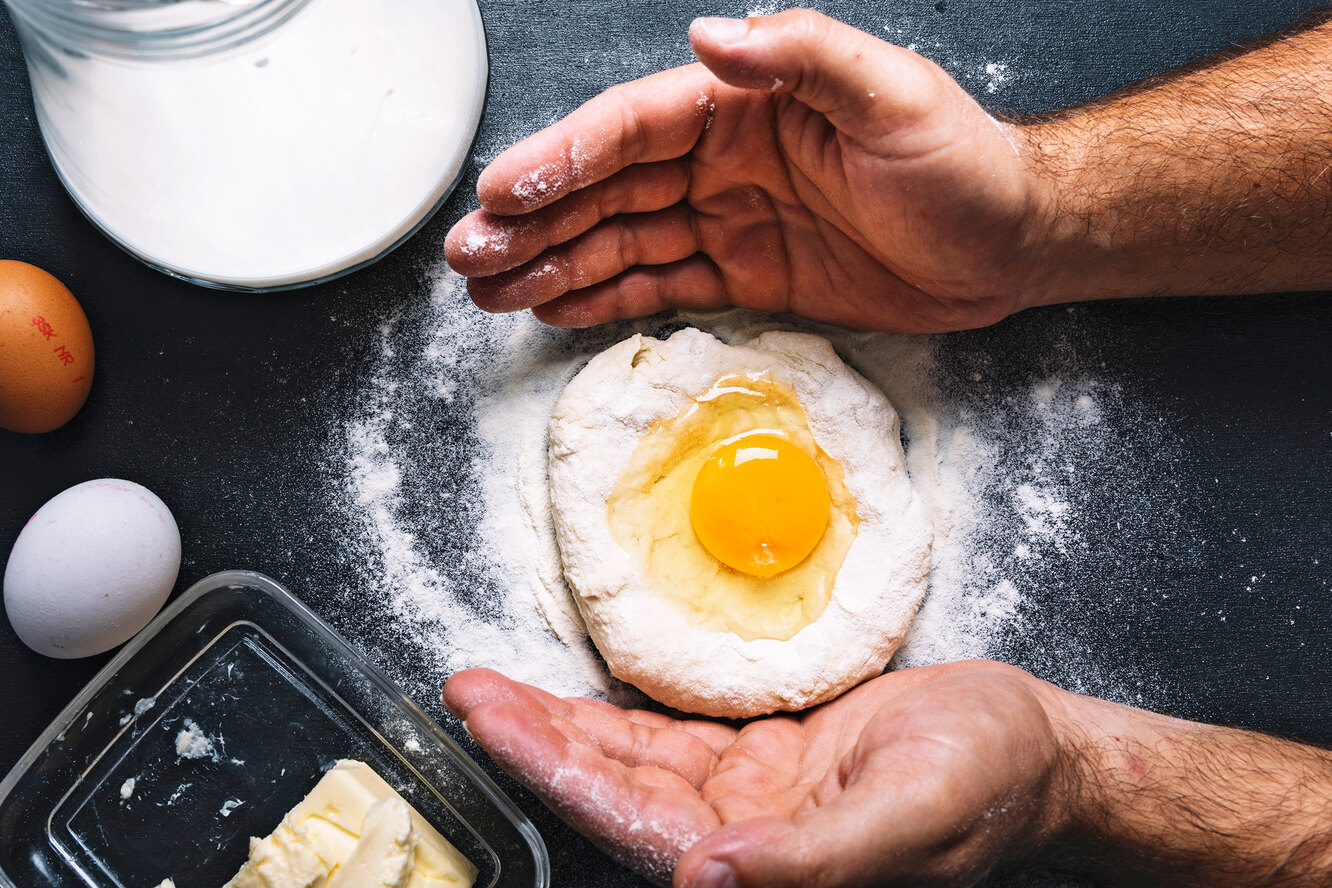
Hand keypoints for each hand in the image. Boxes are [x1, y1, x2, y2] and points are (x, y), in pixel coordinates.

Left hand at [442, 661, 1070, 886]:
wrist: (1035, 746)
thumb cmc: (993, 780)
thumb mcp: (913, 814)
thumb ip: (812, 858)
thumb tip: (701, 878)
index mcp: (771, 869)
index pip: (635, 823)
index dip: (556, 774)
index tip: (491, 724)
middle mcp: (745, 842)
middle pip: (614, 791)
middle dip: (535, 743)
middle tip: (467, 693)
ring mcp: (750, 802)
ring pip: (632, 764)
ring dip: (561, 727)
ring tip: (490, 690)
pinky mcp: (763, 763)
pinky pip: (672, 739)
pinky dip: (616, 718)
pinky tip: (569, 701)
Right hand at [444, 11, 1050, 332]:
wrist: (1009, 245)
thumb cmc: (963, 164)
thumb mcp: (893, 95)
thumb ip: (801, 56)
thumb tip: (711, 36)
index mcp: (745, 106)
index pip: (633, 129)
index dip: (565, 160)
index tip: (506, 193)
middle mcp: (723, 159)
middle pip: (608, 188)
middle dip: (536, 221)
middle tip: (470, 253)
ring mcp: (729, 219)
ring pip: (622, 240)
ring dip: (554, 262)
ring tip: (489, 287)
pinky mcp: (745, 274)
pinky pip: (661, 284)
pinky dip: (607, 296)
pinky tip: (555, 304)